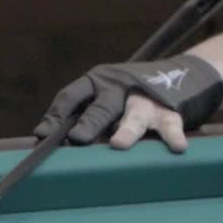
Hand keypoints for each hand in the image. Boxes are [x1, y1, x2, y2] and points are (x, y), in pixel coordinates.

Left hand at [33, 54, 222, 147]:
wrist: (180, 74)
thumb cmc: (126, 98)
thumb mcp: (101, 100)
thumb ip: (80, 119)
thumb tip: (47, 144)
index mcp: (96, 83)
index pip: (71, 97)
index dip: (55, 116)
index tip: (42, 136)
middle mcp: (117, 88)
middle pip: (101, 107)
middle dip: (88, 124)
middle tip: (77, 139)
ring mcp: (144, 100)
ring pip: (134, 116)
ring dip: (127, 130)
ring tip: (118, 144)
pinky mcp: (169, 111)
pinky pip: (171, 125)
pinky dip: (173, 137)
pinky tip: (177, 148)